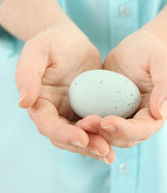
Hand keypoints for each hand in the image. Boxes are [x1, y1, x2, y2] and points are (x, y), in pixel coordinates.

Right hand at [15, 22, 114, 163]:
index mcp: (39, 101)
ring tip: (110, 152)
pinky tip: (117, 141)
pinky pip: (94, 127)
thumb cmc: (52, 41)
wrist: (70, 40)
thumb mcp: (38, 50)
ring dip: (95, 146)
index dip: (63, 133)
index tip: (83, 137)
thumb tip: (23, 102)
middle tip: (104, 149)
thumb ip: (27, 73)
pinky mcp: (86, 109)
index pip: (47, 124)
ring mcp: (70, 112)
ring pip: (80, 137)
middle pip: (65, 137)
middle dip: (83, 145)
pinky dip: (104, 136)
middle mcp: (53, 111)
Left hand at [75, 30, 166, 147]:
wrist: (136, 49)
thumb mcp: (162, 62)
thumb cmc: (151, 53)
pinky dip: (88, 126)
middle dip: (104, 134)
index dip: (124, 129)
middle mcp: (139, 121)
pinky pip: (97, 124)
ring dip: (94, 133)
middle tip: (86, 122)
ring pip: (108, 136)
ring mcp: (123, 118)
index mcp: (155, 113)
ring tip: (79, 124)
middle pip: (122, 138)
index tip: (106, 120)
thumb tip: (160, 113)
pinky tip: (75, 120)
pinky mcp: (108, 112)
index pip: (142, 130)